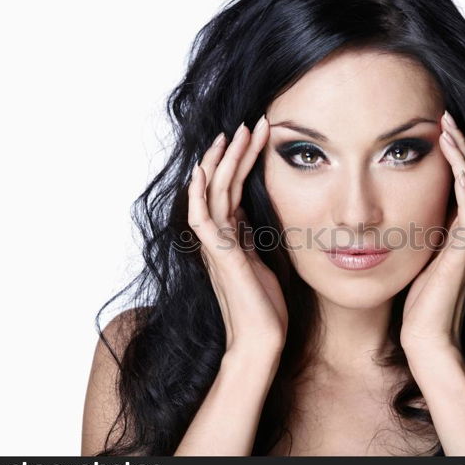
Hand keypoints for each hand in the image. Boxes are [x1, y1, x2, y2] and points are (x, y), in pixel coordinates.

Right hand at [188, 114, 287, 354]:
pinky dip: (200, 196)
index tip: (255, 138)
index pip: (232, 190)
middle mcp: (216, 238)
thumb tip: (247, 214)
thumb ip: (250, 236)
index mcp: (228, 237)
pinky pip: (202, 220)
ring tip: (235, 133)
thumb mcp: (261, 261)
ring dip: (223, 163)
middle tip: (248, 124)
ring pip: (213, 195)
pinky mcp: (219, 257)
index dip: (242, 163)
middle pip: (221, 185)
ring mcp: (214, 247)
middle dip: (234, 153)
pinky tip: (204, 172)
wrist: (262, 340)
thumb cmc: (264, 306)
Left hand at [400, 111, 464, 355]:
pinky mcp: (463, 252)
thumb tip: (409, 216)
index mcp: (464, 234)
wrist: (427, 336)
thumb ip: (426, 236)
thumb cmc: (421, 304)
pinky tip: (457, 165)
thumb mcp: (422, 259)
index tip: (457, 129)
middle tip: (454, 116)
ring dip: (464, 156)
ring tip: (451, 128)